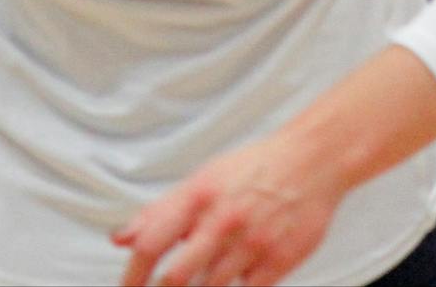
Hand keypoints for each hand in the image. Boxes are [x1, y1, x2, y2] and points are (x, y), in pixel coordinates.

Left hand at [114, 132, 338, 286]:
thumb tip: (121, 238)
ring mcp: (251, 242)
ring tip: (208, 275)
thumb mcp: (204, 179)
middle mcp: (223, 220)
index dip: (132, 275)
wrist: (314, 160)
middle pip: (176, 277)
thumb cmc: (257, 169)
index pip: (151, 243)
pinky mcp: (279, 260)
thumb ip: (160, 211)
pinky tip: (236, 276)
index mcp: (199, 197)